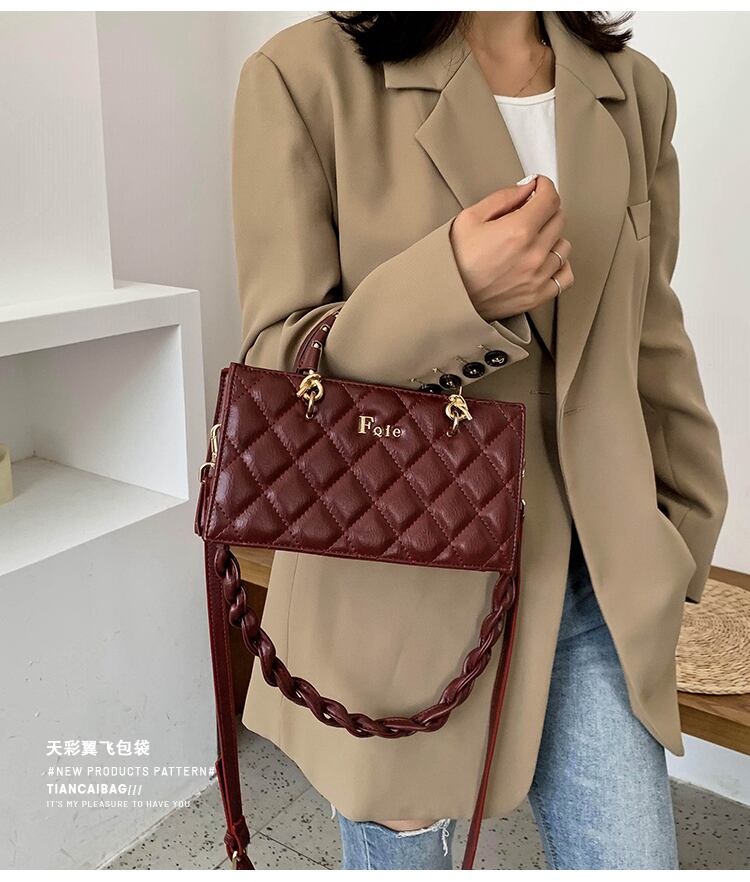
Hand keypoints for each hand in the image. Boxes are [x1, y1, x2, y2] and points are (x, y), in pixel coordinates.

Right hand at [449, 175, 573, 321]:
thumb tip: (526, 189)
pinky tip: (546, 262)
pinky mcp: (537, 296)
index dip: (545, 187)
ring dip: (552, 238)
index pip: (550, 199)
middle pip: (559, 219)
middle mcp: (533, 253)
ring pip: (564, 247)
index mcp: (518, 230)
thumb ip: (502, 198)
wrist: (448, 298)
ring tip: (534, 241)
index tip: (539, 187)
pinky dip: (559, 267)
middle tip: (531, 212)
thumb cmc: (454, 262)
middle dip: (546, 209)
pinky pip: (565, 277)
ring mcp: (538, 277)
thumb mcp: (469, 219)